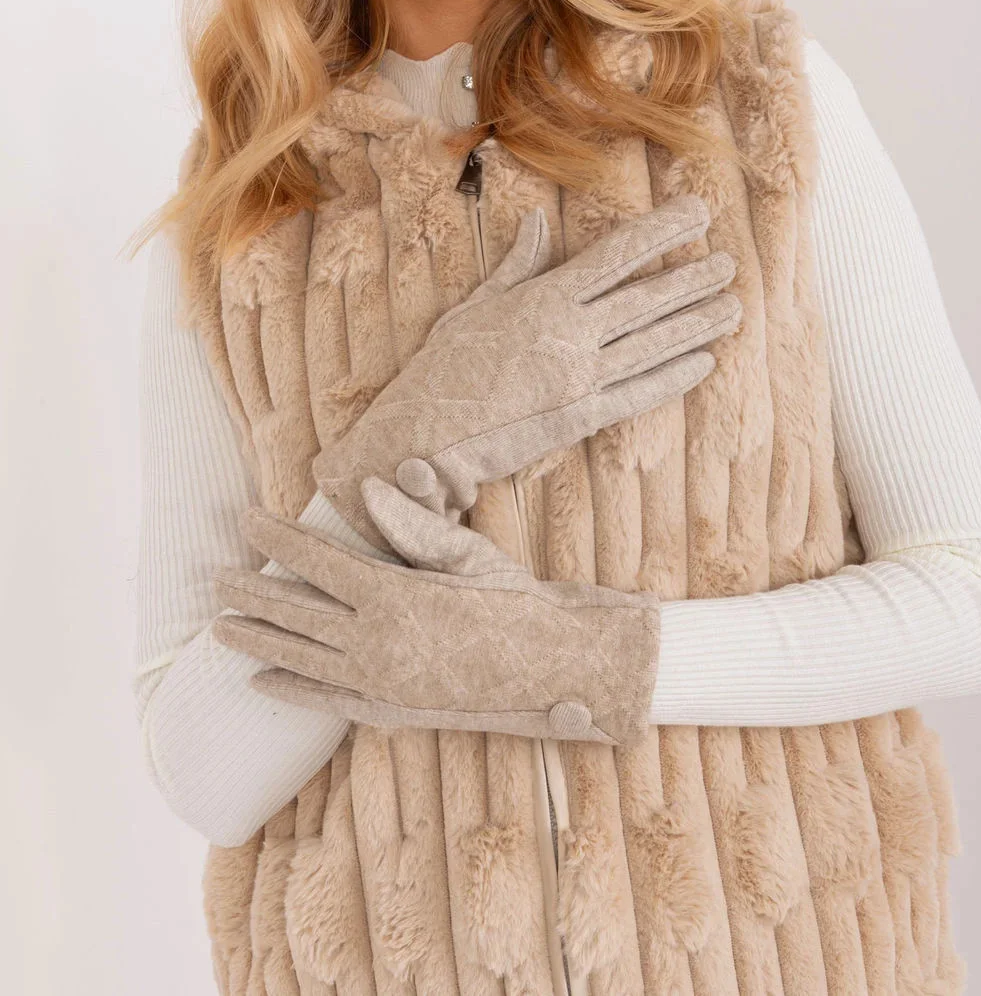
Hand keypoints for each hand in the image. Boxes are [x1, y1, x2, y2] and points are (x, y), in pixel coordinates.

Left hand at [212, 476, 661, 745]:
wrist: (550, 667)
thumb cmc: (511, 598)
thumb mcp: (466, 552)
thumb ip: (412, 525)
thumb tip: (368, 487)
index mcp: (393, 595)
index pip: (317, 560)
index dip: (277, 539)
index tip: (246, 519)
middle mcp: (377, 642)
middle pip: (296, 612)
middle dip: (251, 592)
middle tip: (214, 577)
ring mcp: (379, 681)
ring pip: (300, 658)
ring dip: (256, 641)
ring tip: (219, 628)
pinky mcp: (388, 709)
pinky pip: (326, 699)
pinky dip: (290, 689)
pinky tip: (260, 682)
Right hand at [314, 193, 740, 553]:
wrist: (422, 436)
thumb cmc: (440, 369)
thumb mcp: (474, 307)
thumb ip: (515, 266)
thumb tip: (535, 223)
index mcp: (542, 299)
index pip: (616, 255)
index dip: (662, 232)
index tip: (696, 214)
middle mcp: (569, 334)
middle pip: (647, 299)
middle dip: (694, 279)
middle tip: (732, 265)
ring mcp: (578, 378)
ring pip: (653, 344)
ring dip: (697, 325)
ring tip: (733, 308)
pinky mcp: (581, 418)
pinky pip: (639, 394)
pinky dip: (674, 378)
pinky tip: (704, 363)